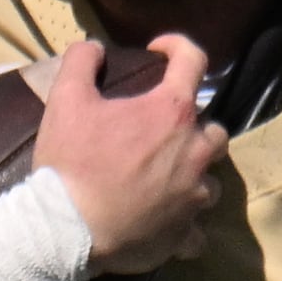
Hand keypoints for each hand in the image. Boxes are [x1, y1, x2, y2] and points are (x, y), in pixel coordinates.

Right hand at [32, 36, 223, 273]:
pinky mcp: (185, 233)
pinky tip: (167, 223)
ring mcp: (194, 196)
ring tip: (167, 180)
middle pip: (215, 131)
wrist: (68, 231)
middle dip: (196, 127)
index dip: (177, 47)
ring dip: (194, 177)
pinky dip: (185, 225)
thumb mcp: (65, 100)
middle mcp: (195, 152)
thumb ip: (81, 62)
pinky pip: (197, 231)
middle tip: (164, 132)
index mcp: (172, 112)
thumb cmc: (71, 162)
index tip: (158, 52)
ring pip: (211, 182)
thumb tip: (94, 47)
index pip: (193, 61)